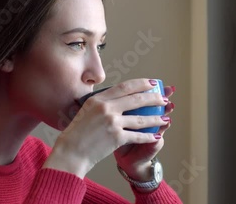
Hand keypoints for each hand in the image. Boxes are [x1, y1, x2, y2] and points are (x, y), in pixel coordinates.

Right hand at [43, 79, 168, 178]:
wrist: (70, 152)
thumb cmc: (76, 134)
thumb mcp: (85, 111)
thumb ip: (100, 104)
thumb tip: (116, 98)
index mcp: (98, 99)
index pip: (124, 87)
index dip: (141, 84)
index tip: (152, 83)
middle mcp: (106, 108)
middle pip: (136, 99)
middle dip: (153, 98)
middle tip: (163, 98)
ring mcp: (112, 122)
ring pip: (140, 119)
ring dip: (156, 119)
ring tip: (166, 118)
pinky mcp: (116, 138)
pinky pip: (138, 136)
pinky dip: (149, 136)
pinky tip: (156, 136)